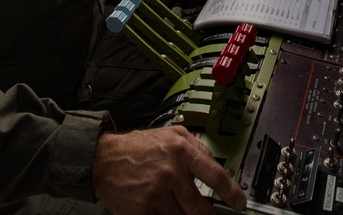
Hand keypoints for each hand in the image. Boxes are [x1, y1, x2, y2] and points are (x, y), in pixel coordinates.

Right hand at [92, 127, 245, 214]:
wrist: (103, 159)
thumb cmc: (136, 147)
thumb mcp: (170, 135)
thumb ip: (195, 147)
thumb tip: (215, 163)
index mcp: (181, 151)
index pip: (215, 176)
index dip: (232, 192)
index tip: (239, 202)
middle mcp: (171, 173)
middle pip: (201, 207)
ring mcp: (157, 194)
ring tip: (179, 206)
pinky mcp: (144, 211)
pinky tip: (163, 209)